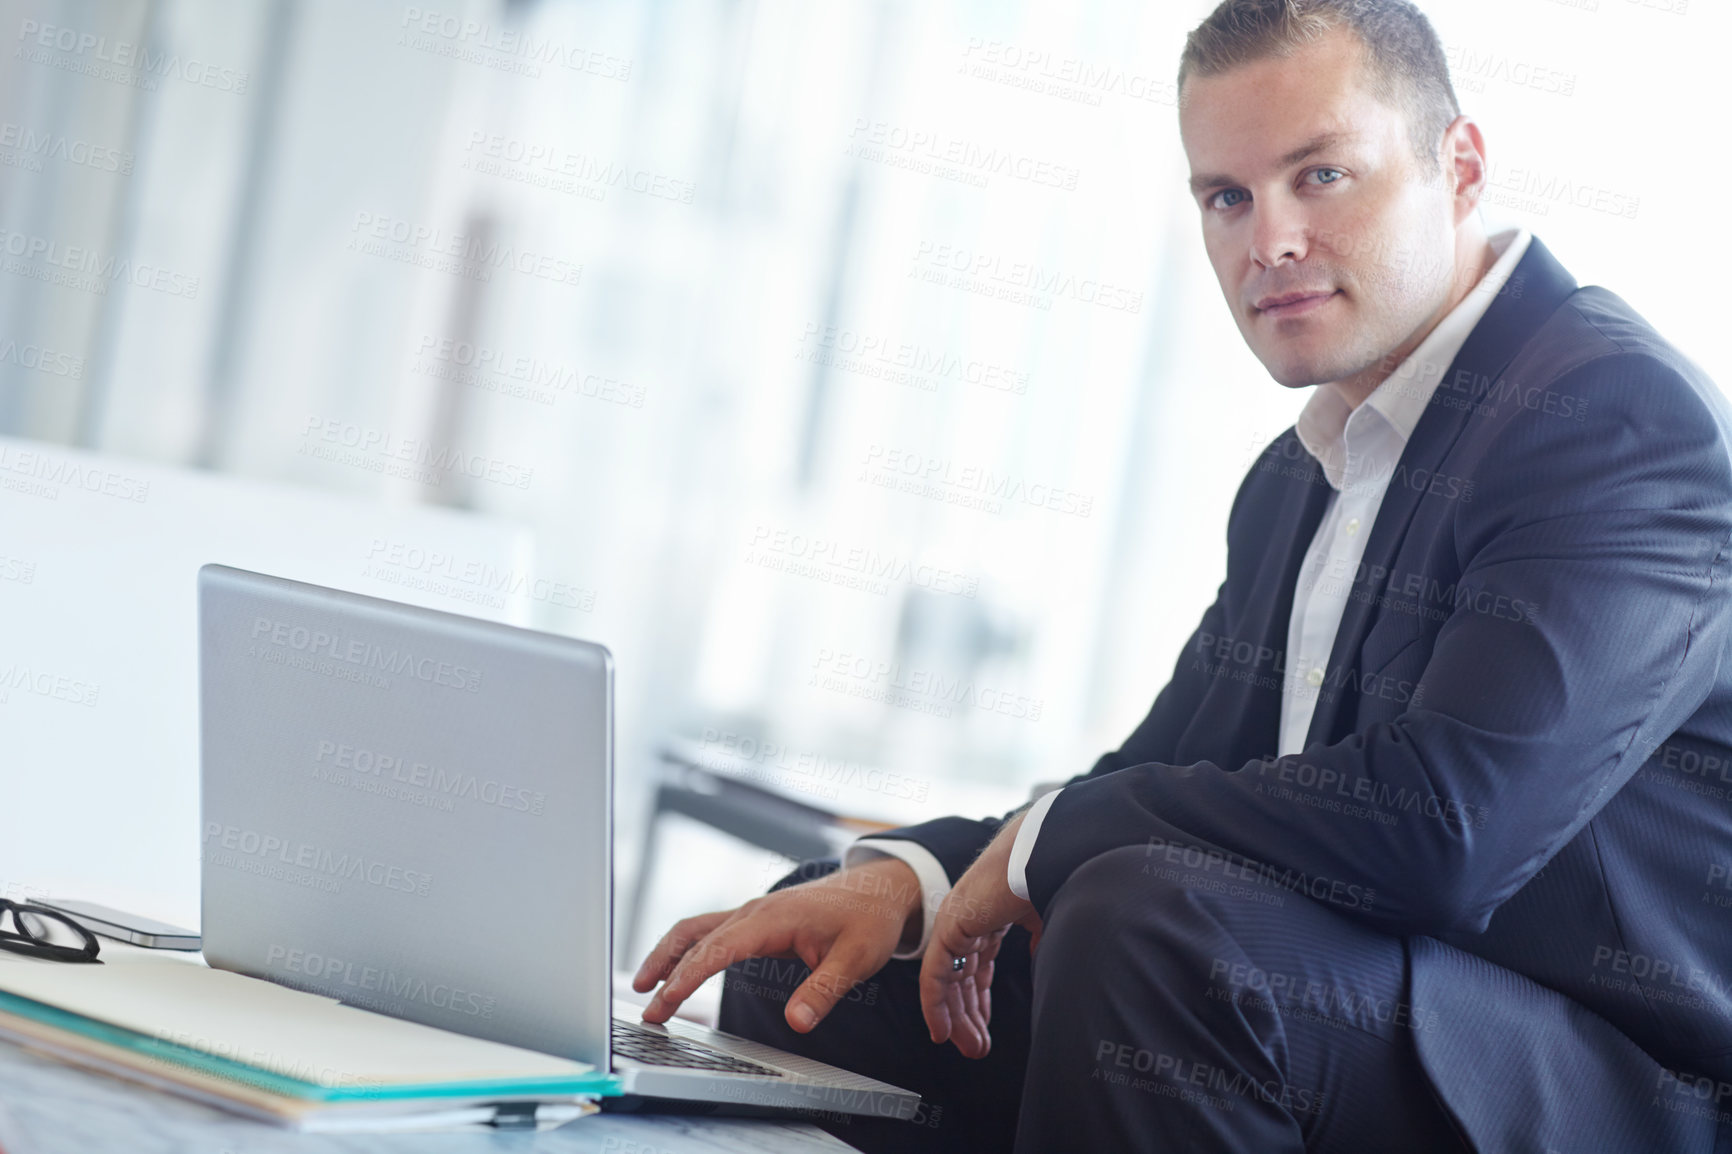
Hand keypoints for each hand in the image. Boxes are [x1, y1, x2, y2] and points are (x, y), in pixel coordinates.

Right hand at [633, 857, 924, 1032]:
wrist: (879, 888)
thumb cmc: (869, 919)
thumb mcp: (856, 959)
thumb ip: (824, 991)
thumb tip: (797, 1023)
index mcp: (772, 918)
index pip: (717, 949)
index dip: (687, 977)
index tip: (665, 1003)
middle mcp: (754, 911)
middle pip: (694, 937)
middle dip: (665, 971)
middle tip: (647, 1011)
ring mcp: (752, 913)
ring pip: (695, 929)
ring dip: (667, 954)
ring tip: (644, 987)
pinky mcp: (755, 921)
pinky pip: (710, 931)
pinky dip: (686, 949)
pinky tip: (676, 970)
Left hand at [919, 813, 1042, 1059]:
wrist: (1043, 851)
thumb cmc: (1049, 874)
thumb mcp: (1046, 916)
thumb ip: (1040, 940)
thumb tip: (1043, 961)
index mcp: (990, 915)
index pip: (978, 964)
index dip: (979, 998)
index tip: (984, 1025)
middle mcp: (969, 920)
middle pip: (962, 977)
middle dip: (968, 1015)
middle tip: (976, 1047)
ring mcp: (957, 923)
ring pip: (948, 981)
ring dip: (957, 1019)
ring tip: (967, 1048)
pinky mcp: (950, 927)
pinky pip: (935, 975)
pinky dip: (936, 1005)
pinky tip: (940, 1031)